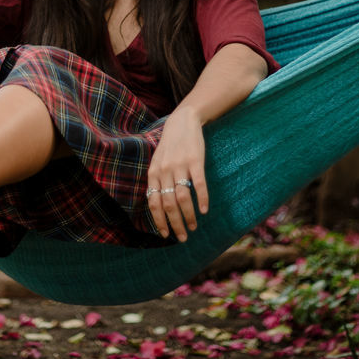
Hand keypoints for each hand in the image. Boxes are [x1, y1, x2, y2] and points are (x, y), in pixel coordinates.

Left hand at [145, 106, 208, 242]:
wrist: (183, 121)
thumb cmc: (170, 146)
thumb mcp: (158, 162)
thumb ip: (157, 182)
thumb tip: (158, 208)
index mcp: (154, 173)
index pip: (153, 203)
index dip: (159, 221)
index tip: (165, 235)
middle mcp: (165, 171)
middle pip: (168, 204)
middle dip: (175, 224)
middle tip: (183, 237)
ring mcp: (180, 165)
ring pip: (182, 197)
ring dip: (188, 216)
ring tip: (194, 226)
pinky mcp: (196, 160)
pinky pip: (199, 184)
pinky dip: (202, 199)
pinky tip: (204, 211)